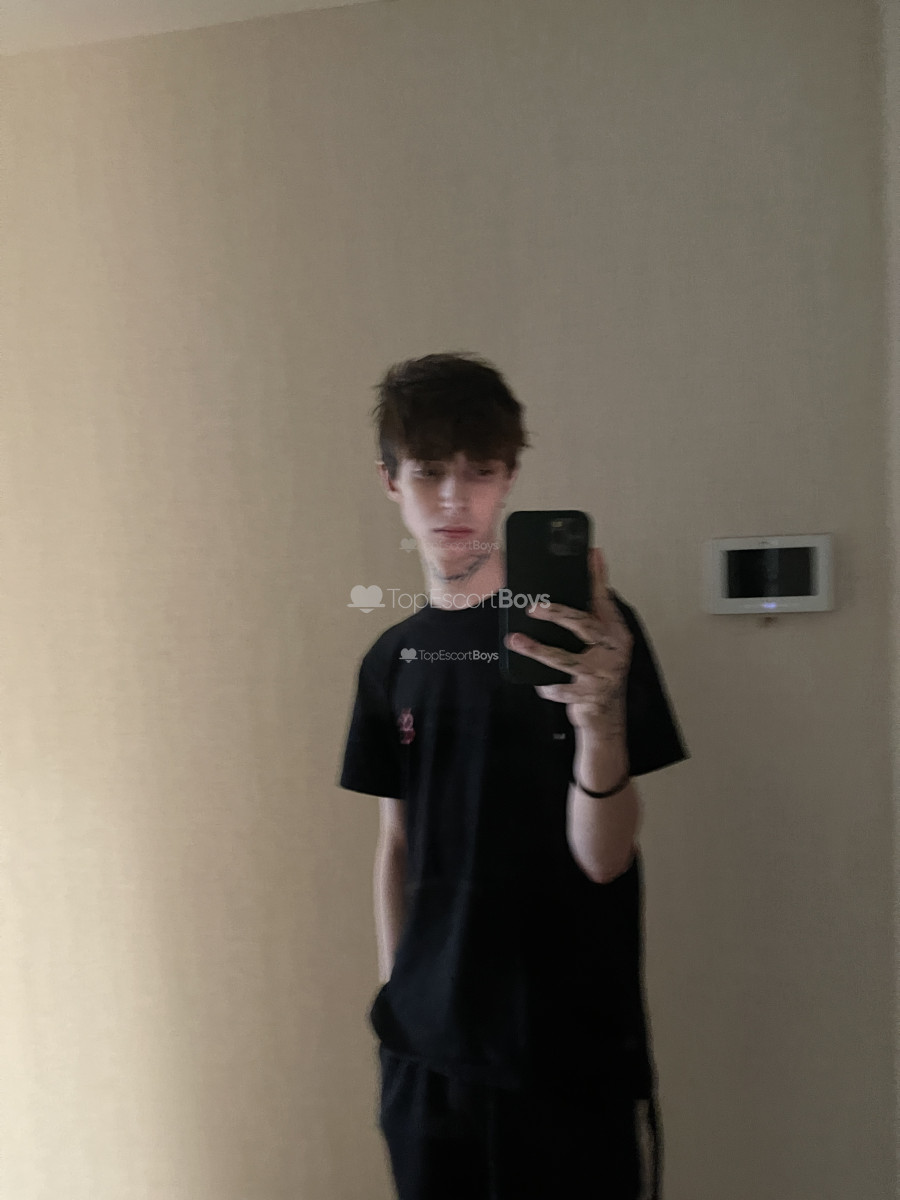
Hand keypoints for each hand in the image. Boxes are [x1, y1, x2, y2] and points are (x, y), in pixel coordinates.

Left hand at [502, 547, 633, 735]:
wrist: (606, 716)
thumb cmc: (602, 668)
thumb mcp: (603, 636)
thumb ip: (597, 601)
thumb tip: (594, 556)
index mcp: (617, 633)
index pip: (603, 600)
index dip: (595, 578)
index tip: (587, 555)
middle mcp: (614, 651)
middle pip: (584, 625)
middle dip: (557, 613)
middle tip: (532, 607)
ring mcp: (602, 675)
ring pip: (565, 660)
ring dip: (537, 650)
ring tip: (515, 640)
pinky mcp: (588, 697)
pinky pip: (559, 688)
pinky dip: (546, 685)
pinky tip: (537, 682)